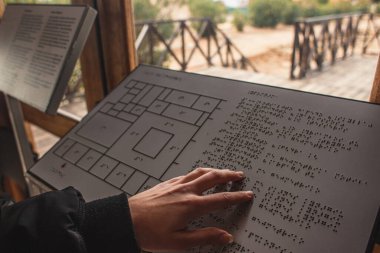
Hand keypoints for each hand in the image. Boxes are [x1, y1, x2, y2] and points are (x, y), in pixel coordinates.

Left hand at [128, 168, 252, 251]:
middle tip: (239, 175)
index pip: (222, 199)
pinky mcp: (167, 183)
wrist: (127, 219)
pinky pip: (187, 173)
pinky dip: (198, 172)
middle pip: (213, 178)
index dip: (237, 197)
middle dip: (229, 176)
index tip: (248, 194)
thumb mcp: (179, 242)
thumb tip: (225, 236)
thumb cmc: (150, 233)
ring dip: (215, 171)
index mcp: (192, 206)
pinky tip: (198, 174)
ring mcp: (176, 185)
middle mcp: (186, 191)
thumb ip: (205, 237)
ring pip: (201, 172)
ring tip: (224, 171)